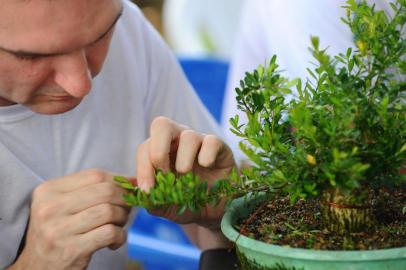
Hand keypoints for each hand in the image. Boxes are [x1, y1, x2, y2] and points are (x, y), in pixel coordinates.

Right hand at [10, 169, 129, 269]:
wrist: (36, 268)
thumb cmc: (58, 231)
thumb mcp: (62, 205)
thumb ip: (91, 189)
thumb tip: (132, 179)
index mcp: (48, 190)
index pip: (94, 175)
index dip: (119, 180)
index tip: (130, 187)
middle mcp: (50, 207)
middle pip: (105, 191)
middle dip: (124, 199)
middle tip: (128, 208)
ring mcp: (59, 229)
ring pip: (109, 211)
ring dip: (123, 218)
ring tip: (119, 225)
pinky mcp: (71, 250)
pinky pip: (109, 233)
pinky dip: (120, 236)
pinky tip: (115, 242)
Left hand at [136, 116, 235, 227]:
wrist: (217, 211)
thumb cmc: (188, 203)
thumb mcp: (168, 207)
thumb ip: (153, 201)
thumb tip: (140, 193)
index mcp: (161, 150)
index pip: (145, 147)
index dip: (143, 167)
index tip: (147, 190)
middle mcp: (178, 140)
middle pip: (162, 125)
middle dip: (158, 150)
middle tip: (163, 173)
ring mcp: (200, 141)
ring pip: (189, 136)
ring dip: (184, 159)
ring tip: (186, 175)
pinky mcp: (220, 147)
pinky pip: (212, 142)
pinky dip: (207, 155)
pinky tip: (207, 167)